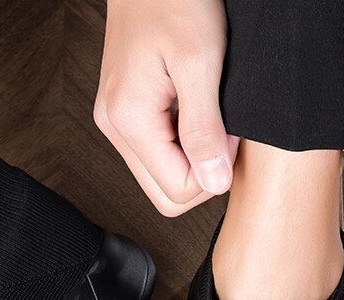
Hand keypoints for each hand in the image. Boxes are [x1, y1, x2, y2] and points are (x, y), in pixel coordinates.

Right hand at [94, 0, 238, 216]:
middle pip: (165, 194)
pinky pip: (155, 153)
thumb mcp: (200, 61)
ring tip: (208, 115)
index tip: (229, 132)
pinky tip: (193, 110)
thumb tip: (214, 183)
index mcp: (128, 120)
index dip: (214, 170)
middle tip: (223, 132)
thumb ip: (205, 129)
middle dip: (202, 175)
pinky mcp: (124, 114)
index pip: (178, 191)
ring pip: (160, 177)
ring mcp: (116, 122)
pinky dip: (181, 144)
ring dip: (192, 159)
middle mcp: (114, 127)